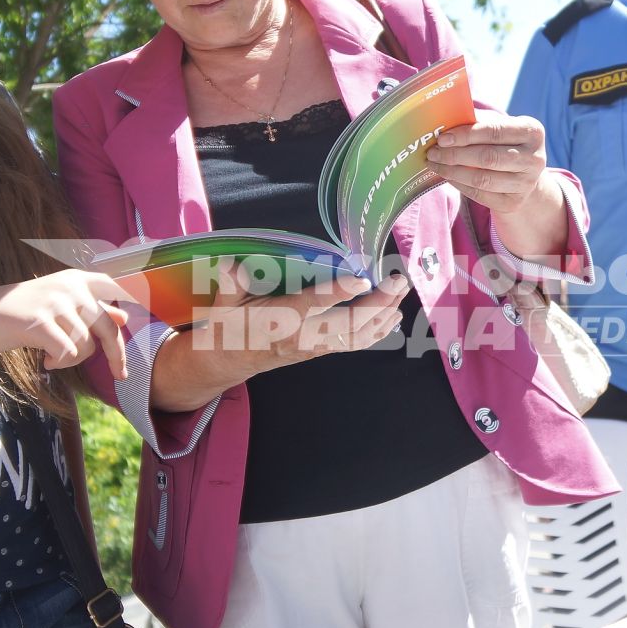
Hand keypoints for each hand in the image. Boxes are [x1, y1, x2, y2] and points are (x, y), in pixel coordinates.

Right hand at [0, 269, 131, 377]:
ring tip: (52, 357)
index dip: (139, 297)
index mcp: (77, 279)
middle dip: (116, 356)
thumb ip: (93, 310)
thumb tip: (125, 317)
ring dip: (72, 359)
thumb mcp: (59, 305)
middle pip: (109, 328)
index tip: (157, 309)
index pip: (117, 286)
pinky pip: (67, 353)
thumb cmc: (21, 312)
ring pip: (86, 345)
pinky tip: (45, 361)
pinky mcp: (41, 323)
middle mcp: (70, 287)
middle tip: (120, 376)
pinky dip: (59, 363)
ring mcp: (55, 303)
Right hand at [198, 271, 408, 369]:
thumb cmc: (230, 325)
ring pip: (357, 335)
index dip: (340, 291)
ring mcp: (315, 345)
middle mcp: (304, 334)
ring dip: (383, 316)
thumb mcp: (225, 304)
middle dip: (377, 303)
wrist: (230, 360)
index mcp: (282, 318)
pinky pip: (355, 344)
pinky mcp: (321, 350)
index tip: (362, 279)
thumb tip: (231, 267)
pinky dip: (377, 332)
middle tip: (398, 281)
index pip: (314, 303)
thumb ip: (232, 285)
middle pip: (348, 322)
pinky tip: (393, 319)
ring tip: (402, 295)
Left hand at [426, 111, 549, 214]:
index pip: (495, 131)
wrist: (526, 175)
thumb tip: (444, 119)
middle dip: (455, 155)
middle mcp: (534, 158)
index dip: (466, 135)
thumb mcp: (499, 126)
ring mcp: (526, 183)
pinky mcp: (513, 202)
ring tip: (435, 164)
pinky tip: (447, 176)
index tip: (442, 138)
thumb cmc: (505, 143)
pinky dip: (459, 184)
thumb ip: (477, 120)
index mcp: (532, 131)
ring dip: (452, 172)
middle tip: (433, 153)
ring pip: (482, 179)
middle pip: (488, 157)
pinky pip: (480, 194)